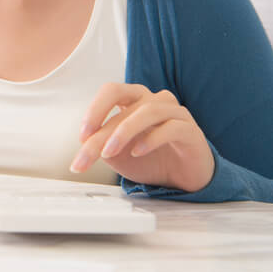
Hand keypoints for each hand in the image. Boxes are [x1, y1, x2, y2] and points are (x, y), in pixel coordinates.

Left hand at [70, 83, 214, 192]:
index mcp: (134, 100)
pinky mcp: (191, 130)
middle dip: (101, 126)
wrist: (183, 179)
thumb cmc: (150, 160)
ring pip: (148, 111)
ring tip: (109, 152)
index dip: (94, 109)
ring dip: (123, 132)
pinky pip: (171, 127)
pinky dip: (151, 139)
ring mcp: (174, 112)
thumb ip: (102, 146)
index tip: (82, 136)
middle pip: (123, 100)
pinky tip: (138, 151)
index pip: (111, 92)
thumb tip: (86, 144)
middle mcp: (154, 100)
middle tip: (88, 144)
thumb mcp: (118, 155)